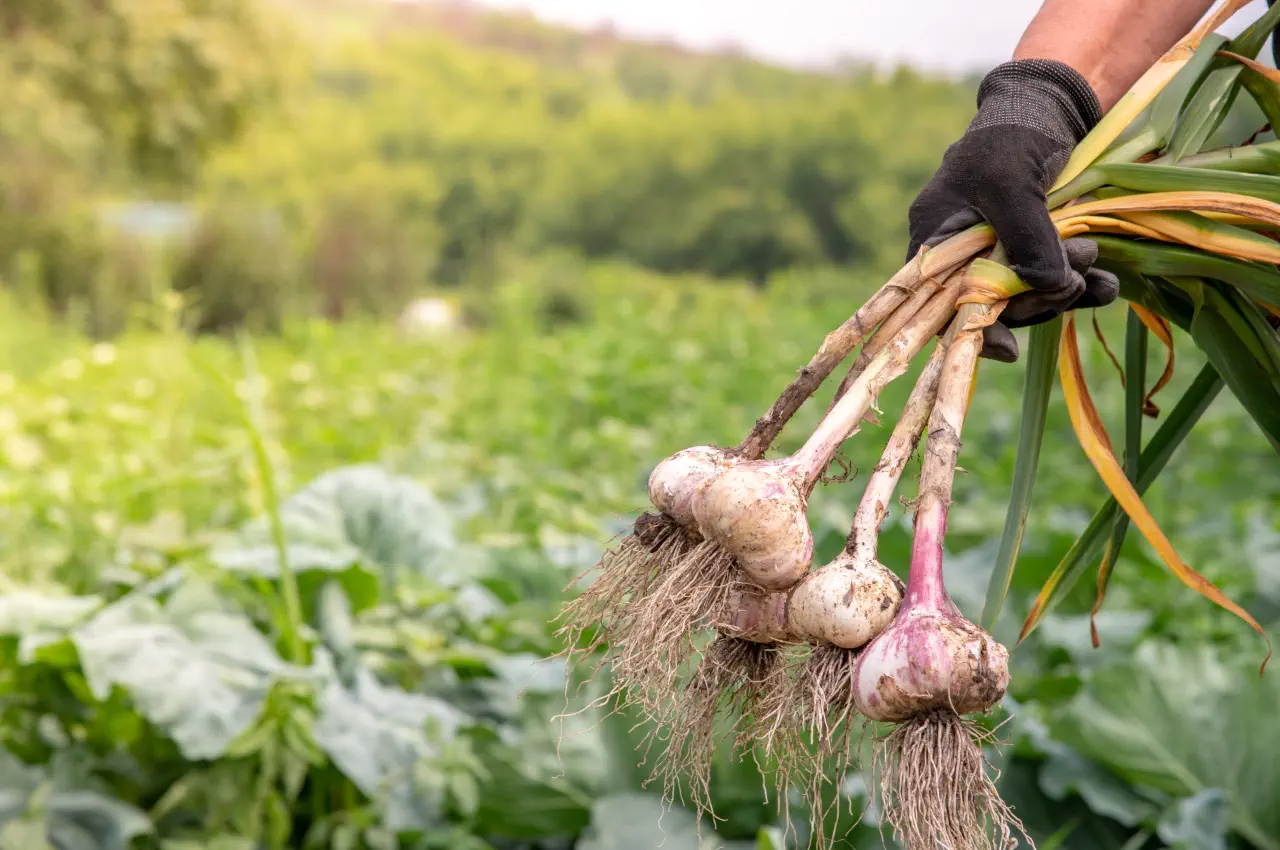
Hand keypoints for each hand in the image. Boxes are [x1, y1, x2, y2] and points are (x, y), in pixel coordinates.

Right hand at [907, 59, 1119, 361]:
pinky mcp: (1038, 245)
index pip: (938, 302)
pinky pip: (1056, 282)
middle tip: (1075, 278)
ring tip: (1098, 271)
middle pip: (991, 305)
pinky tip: (1108, 283)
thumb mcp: (1010, 183)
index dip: (966, 329)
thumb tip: (1050, 291)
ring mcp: (1002, 249)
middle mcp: (964, 250)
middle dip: (1035, 299)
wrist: (1055, 100)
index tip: (1006, 347)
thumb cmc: (1014, 133)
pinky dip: (1083, 287)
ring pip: (1028, 296)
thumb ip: (1026, 239)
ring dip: (1065, 292)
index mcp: (936, 236)